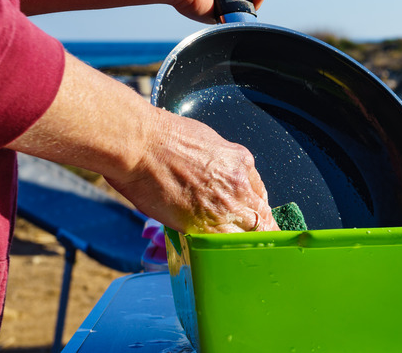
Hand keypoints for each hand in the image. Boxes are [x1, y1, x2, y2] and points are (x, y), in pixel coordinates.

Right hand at [8, 54, 278, 233]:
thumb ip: (217, 164)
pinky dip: (225, 256)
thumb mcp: (202, 143)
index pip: (259, 196)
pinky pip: (226, 248)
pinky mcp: (208, 225)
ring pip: (249, 237)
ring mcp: (227, 206)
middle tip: (246, 245)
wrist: (140, 144)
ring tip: (236, 259)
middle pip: (261, 219)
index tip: (250, 222)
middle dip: (254, 233)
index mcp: (240, 161)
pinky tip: (223, 264)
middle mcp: (240, 183)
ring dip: (243, 247)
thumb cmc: (159, 138)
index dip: (255, 213)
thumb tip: (211, 180)